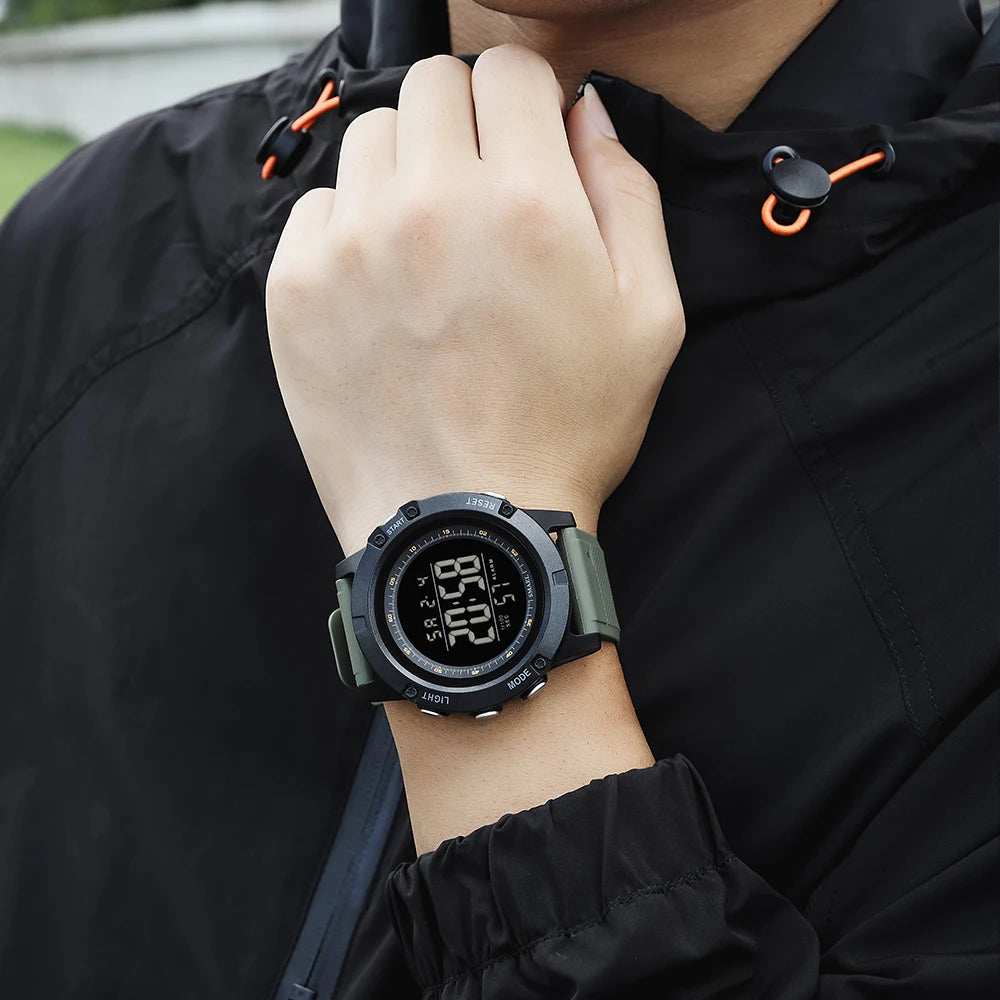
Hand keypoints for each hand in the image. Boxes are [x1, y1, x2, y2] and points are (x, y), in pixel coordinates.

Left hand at [266, 44, 683, 554]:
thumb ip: (628, 194)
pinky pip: (317, 207)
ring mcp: (353, 244)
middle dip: (465, 121)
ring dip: (405, 169)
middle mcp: (431, 205)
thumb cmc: (567, 431)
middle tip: (480, 191)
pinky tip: (383, 286)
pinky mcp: (297, 288)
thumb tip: (588, 115)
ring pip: (370, 138)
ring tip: (430, 243)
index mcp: (528, 202)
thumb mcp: (649, 320)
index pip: (510, 70)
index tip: (527, 143)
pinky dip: (351, 225)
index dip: (527, 100)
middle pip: (431, 86)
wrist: (467, 527)